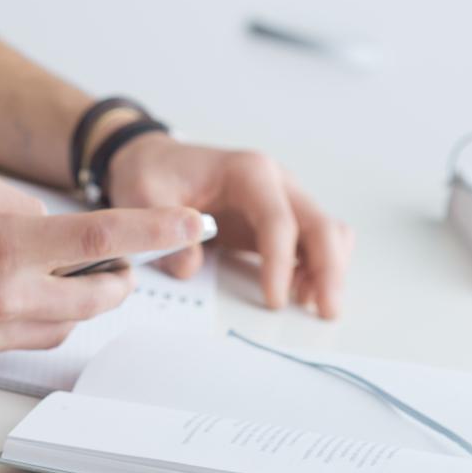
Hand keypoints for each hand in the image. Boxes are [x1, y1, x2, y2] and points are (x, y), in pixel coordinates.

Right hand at [0, 161, 204, 372]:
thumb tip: (57, 226)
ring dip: (77, 299)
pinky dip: (33, 317)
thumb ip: (21, 203)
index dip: (155, 231)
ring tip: (60, 273)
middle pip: (96, 294)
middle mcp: (3, 293)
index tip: (194, 225)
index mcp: (6, 241)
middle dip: (120, 277)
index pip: (103, 235)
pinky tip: (12, 295)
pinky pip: (23, 342)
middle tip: (121, 262)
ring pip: (65, 323)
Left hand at [107, 134, 352, 317]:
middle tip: (326, 311)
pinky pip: (314, 243)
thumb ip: (162, 230)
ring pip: (327, 233)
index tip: (272, 300)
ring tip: (313, 305)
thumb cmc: (153, 173)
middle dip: (328, 269)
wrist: (156, 161)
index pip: (278, 219)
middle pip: (320, 224)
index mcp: (247, 171)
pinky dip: (317, 268)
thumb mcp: (142, 194)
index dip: (280, 262)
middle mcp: (275, 182)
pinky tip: (301, 293)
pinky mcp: (281, 220)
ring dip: (328, 270)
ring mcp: (283, 200)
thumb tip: (190, 267)